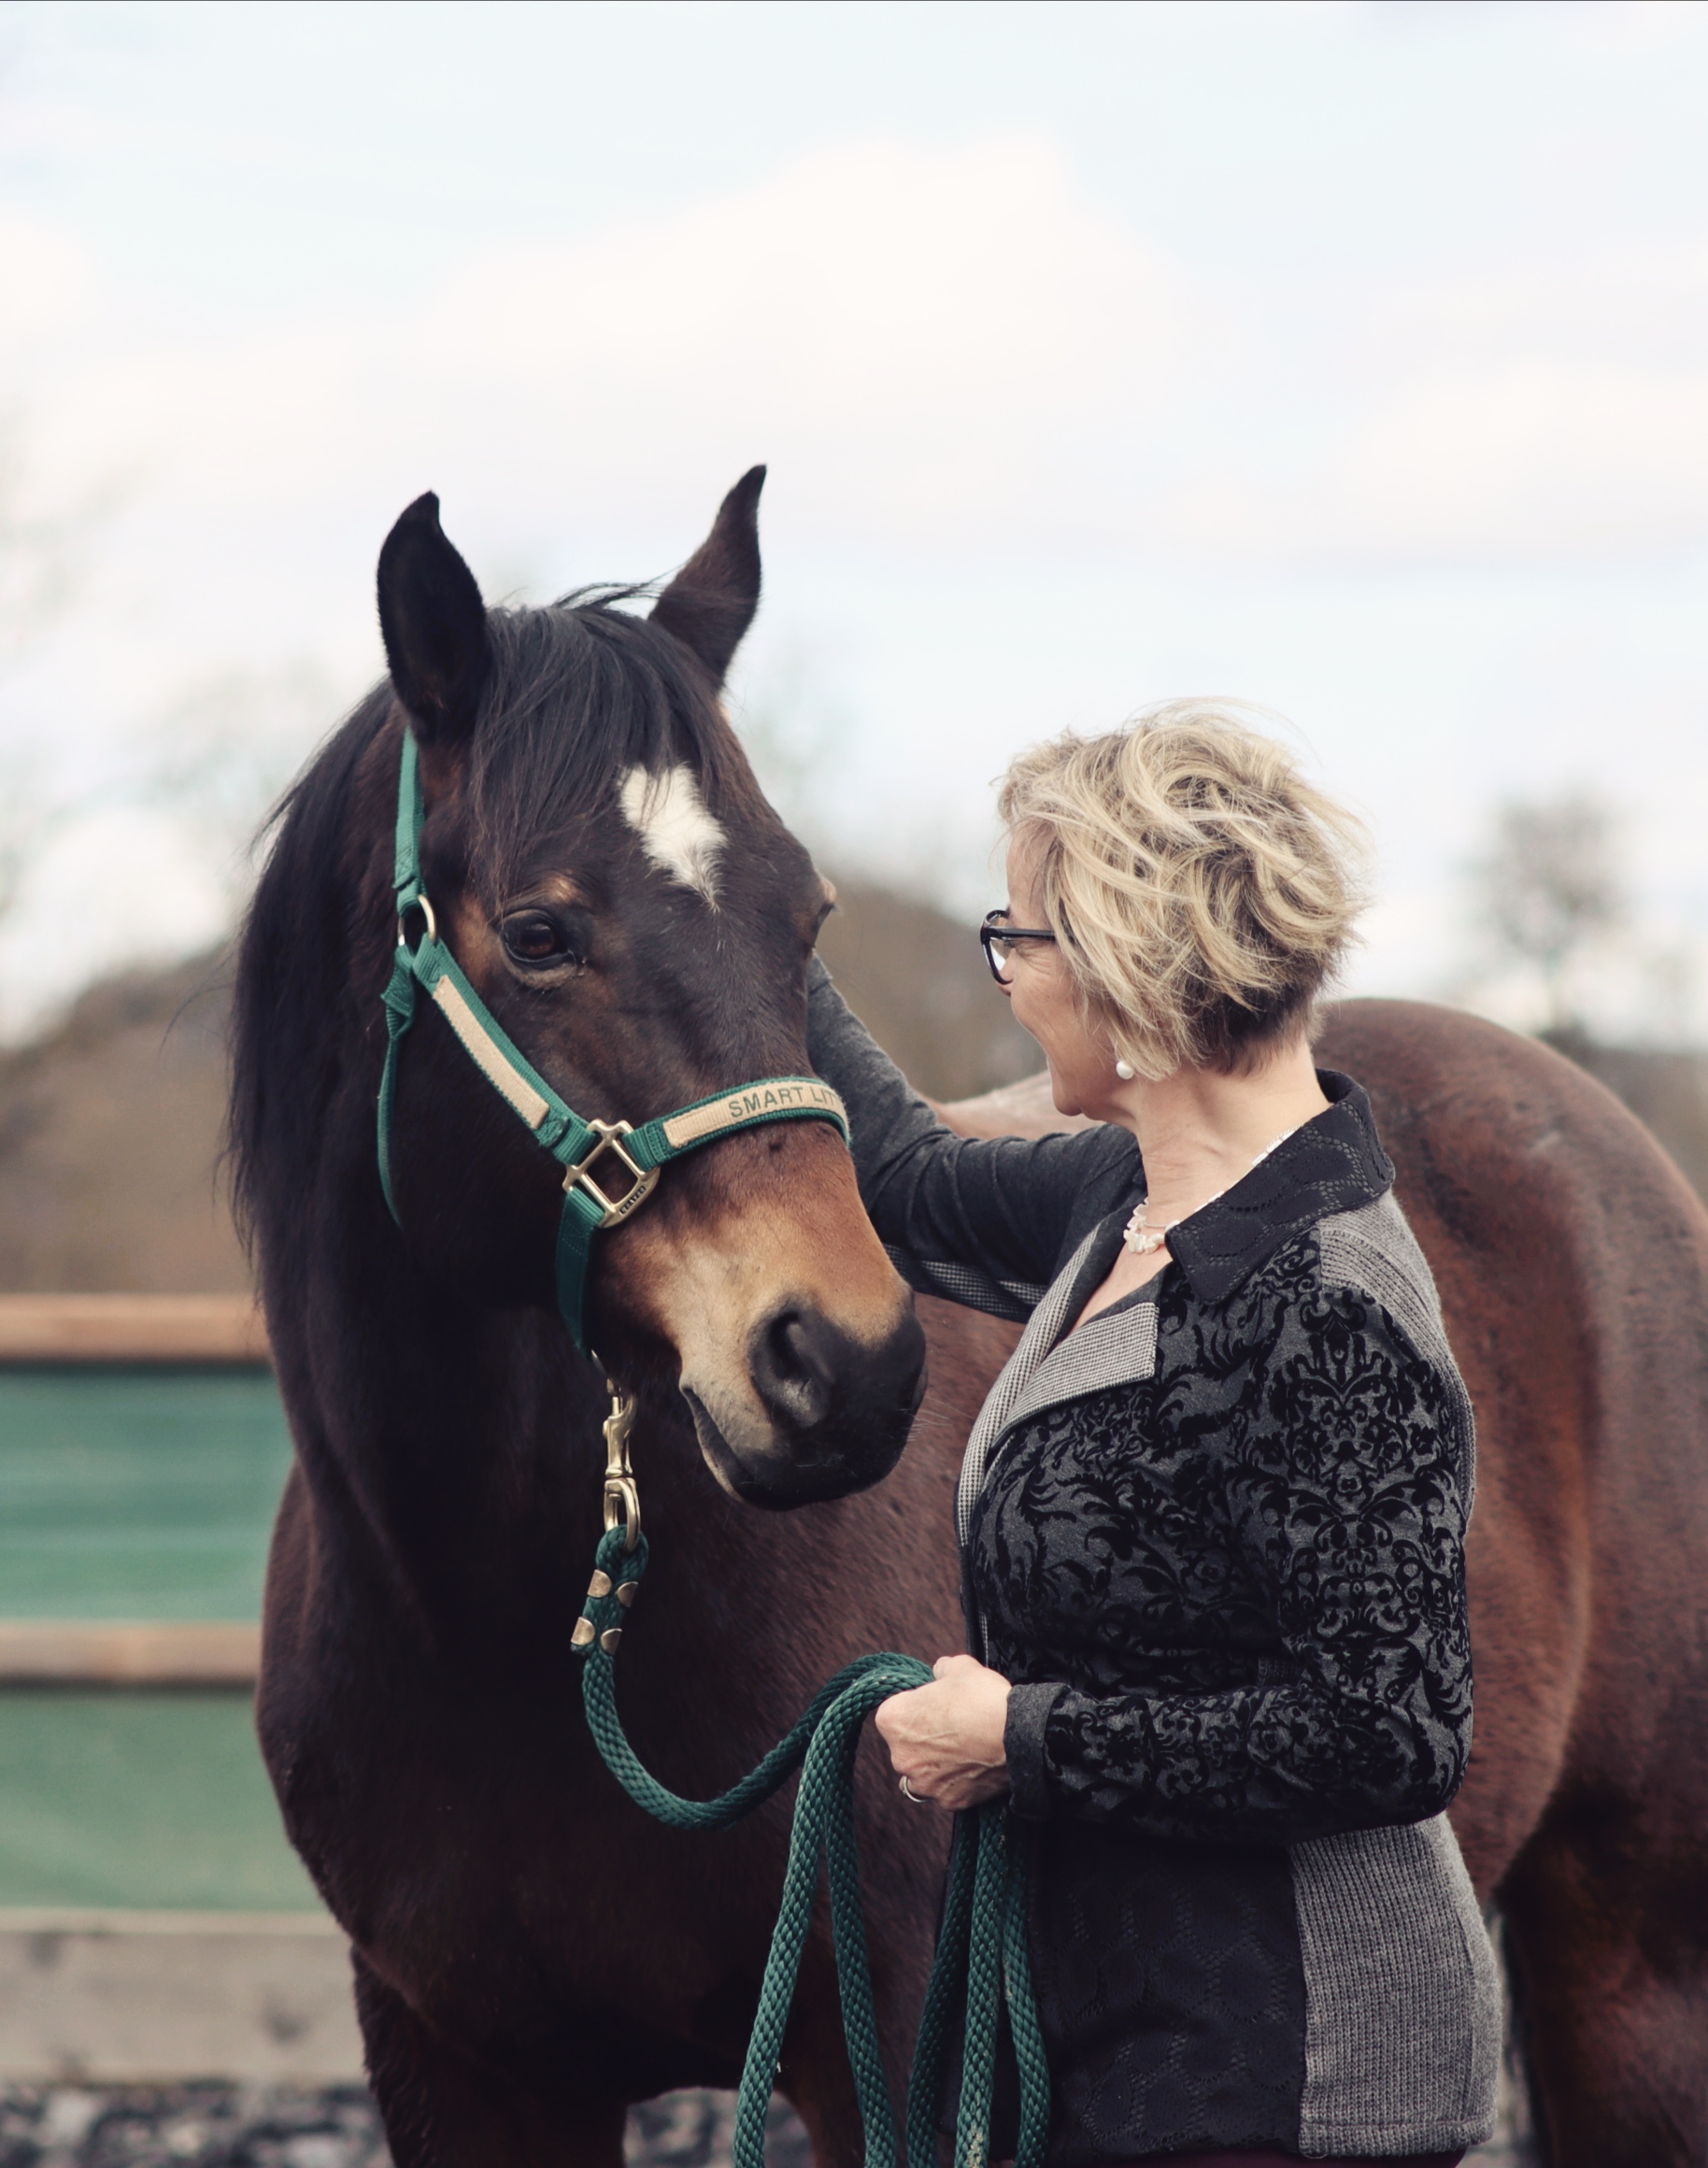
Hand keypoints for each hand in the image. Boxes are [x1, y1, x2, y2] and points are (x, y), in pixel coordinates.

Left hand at [874, 1654, 1010, 1810]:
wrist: (1018, 1734)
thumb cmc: (983, 1699)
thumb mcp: (959, 1667)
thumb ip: (942, 1669)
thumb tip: (941, 1672)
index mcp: (893, 1721)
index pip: (894, 1713)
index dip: (917, 1706)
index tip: (935, 1704)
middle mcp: (901, 1758)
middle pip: (907, 1746)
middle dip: (924, 1738)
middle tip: (953, 1726)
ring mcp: (925, 1783)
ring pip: (923, 1774)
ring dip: (936, 1764)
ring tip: (963, 1750)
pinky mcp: (950, 1801)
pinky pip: (948, 1791)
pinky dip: (958, 1782)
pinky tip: (975, 1766)